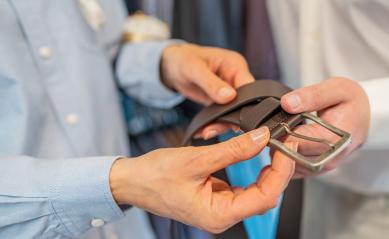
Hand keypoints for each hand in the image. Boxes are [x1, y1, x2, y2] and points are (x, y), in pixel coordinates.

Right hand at [109, 127, 296, 232]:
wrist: (133, 181)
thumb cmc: (156, 175)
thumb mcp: (197, 159)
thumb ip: (233, 150)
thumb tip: (261, 138)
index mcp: (219, 214)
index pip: (265, 196)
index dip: (281, 171)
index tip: (287, 147)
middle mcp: (222, 216)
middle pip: (265, 196)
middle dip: (278, 169)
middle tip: (284, 143)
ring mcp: (220, 208)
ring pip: (256, 192)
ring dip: (267, 170)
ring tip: (273, 147)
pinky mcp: (216, 198)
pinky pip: (243, 188)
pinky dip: (252, 171)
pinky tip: (254, 155)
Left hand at [161, 44, 254, 138]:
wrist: (171, 65)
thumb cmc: (183, 59)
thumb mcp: (194, 68)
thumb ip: (212, 83)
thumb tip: (229, 97)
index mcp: (235, 65)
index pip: (250, 87)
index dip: (247, 104)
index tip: (237, 120)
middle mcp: (235, 79)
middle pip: (243, 103)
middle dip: (232, 119)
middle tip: (215, 130)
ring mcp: (229, 92)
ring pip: (233, 113)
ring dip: (221, 124)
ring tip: (206, 133)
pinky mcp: (220, 102)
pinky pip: (221, 116)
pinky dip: (214, 124)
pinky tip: (203, 131)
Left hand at [280, 77, 369, 177]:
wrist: (363, 116)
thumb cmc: (350, 102)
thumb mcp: (336, 89)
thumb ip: (311, 95)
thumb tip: (287, 103)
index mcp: (336, 138)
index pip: (300, 143)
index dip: (281, 135)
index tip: (270, 126)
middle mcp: (330, 157)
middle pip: (293, 158)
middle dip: (276, 145)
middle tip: (267, 132)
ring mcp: (323, 166)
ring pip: (291, 167)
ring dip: (277, 154)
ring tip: (272, 136)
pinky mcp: (317, 169)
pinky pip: (294, 170)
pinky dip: (282, 161)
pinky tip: (278, 146)